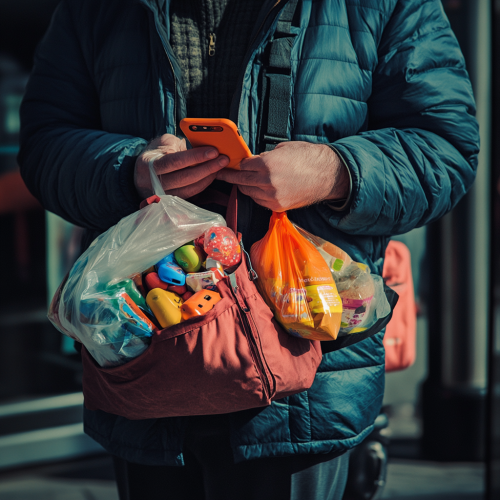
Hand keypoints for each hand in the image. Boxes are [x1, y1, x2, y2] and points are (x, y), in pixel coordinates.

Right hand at [134, 134, 228, 198]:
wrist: (140, 173)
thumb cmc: (155, 154)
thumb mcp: (162, 143)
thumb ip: (178, 145)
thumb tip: (200, 147)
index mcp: (149, 164)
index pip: (175, 161)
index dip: (195, 157)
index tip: (213, 151)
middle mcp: (153, 183)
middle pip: (185, 177)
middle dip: (207, 168)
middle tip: (223, 159)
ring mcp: (162, 195)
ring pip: (189, 189)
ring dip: (208, 178)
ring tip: (220, 167)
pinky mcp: (171, 202)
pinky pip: (190, 195)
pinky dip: (203, 185)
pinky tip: (212, 176)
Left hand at [215, 141, 348, 210]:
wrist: (327, 175)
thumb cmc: (308, 157)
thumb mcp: (283, 149)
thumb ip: (265, 156)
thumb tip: (254, 160)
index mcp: (266, 164)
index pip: (243, 166)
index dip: (238, 164)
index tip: (231, 163)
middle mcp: (267, 182)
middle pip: (241, 181)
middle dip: (231, 177)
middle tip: (222, 174)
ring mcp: (272, 196)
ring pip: (248, 193)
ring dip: (244, 186)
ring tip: (240, 181)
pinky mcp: (278, 206)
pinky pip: (259, 201)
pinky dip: (256, 195)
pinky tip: (256, 189)